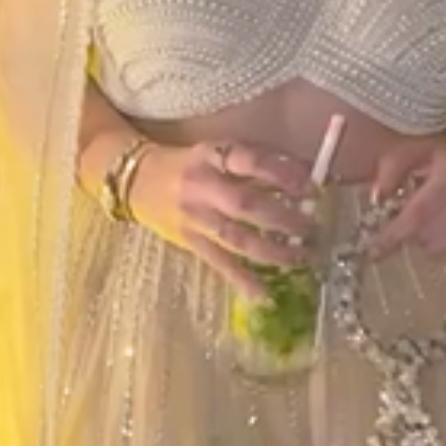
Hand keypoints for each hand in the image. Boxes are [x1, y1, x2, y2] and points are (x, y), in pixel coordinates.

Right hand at [130, 140, 316, 300]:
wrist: (135, 180)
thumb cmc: (184, 164)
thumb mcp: (214, 151)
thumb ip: (251, 162)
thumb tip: (300, 178)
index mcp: (211, 157)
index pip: (250, 161)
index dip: (282, 173)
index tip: (310, 187)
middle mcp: (202, 187)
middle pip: (246, 204)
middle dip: (283, 219)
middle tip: (311, 229)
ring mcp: (195, 218)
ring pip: (237, 238)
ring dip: (272, 251)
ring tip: (300, 258)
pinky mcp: (190, 243)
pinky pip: (220, 263)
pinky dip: (243, 280)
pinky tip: (265, 295)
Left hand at [366, 128, 445, 264]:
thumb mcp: (415, 149)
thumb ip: (391, 169)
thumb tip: (376, 197)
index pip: (416, 216)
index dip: (392, 238)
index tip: (373, 253)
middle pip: (423, 237)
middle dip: (409, 230)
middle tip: (413, 211)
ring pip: (438, 250)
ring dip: (427, 239)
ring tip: (434, 215)